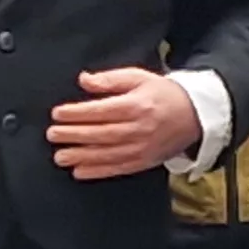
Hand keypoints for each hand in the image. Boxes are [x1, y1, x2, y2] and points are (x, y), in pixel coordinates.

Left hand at [48, 68, 204, 179]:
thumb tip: (84, 80)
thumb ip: (110, 79)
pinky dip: (98, 171)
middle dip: (73, 135)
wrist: (197, 114)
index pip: (101, 111)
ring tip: (60, 156)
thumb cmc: (163, 94)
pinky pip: (118, 168)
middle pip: (101, 134)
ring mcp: (143, 147)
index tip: (57, 114)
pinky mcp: (145, 161)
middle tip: (52, 135)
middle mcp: (140, 128)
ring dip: (81, 156)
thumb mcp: (139, 77)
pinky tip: (80, 171)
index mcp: (137, 105)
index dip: (77, 113)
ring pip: (107, 154)